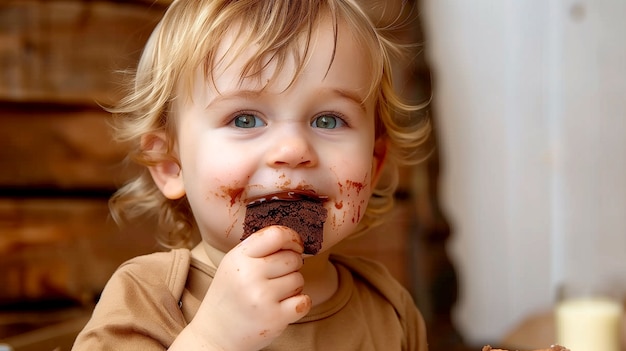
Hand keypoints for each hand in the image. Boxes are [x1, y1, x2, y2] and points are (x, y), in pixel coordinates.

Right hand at [186, 226, 310, 349]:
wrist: (214, 334)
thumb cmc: (230, 296)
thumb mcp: (234, 264)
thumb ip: (259, 249)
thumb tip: (294, 240)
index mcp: (239, 257)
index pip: (276, 235)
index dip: (292, 238)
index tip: (295, 246)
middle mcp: (249, 275)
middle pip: (292, 258)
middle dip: (292, 266)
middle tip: (277, 277)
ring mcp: (262, 298)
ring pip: (299, 279)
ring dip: (293, 286)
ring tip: (273, 294)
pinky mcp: (274, 318)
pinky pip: (304, 301)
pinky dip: (299, 304)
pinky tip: (284, 306)